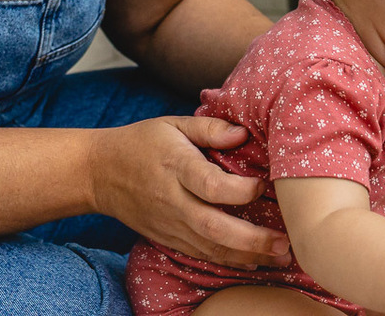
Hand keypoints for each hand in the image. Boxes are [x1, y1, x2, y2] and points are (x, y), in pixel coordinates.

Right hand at [90, 116, 291, 268]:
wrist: (99, 173)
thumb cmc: (141, 142)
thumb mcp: (173, 124)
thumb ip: (209, 127)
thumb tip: (243, 134)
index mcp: (176, 165)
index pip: (209, 185)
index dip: (240, 190)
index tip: (262, 186)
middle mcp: (172, 199)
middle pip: (213, 225)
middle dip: (252, 239)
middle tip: (285, 242)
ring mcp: (168, 223)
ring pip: (209, 247)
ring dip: (246, 255)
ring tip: (280, 256)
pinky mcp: (166, 237)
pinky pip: (199, 253)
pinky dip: (227, 261)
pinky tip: (253, 262)